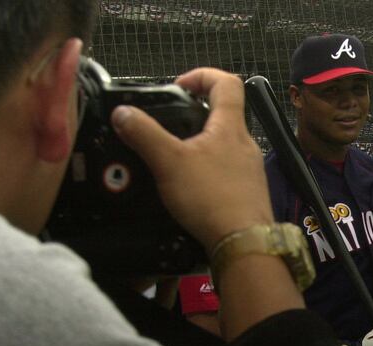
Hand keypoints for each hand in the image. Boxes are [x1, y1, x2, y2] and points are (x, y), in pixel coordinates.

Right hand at [111, 68, 273, 251]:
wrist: (244, 243)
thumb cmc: (211, 198)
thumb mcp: (169, 162)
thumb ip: (144, 134)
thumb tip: (123, 112)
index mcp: (231, 127)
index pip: (226, 83)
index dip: (202, 75)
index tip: (179, 86)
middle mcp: (246, 144)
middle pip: (225, 114)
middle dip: (196, 115)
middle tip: (169, 125)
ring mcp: (250, 169)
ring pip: (225, 145)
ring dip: (201, 145)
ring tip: (175, 159)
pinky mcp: (248, 192)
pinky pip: (227, 171)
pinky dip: (209, 171)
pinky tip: (191, 188)